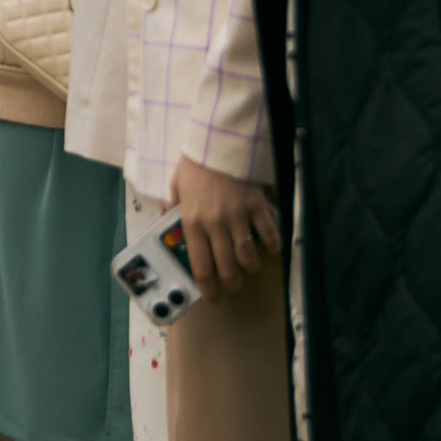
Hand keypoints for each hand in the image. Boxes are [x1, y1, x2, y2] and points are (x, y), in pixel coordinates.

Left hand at [172, 154, 280, 293]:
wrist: (219, 142)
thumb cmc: (195, 164)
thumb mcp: (176, 185)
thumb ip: (173, 206)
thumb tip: (168, 222)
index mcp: (192, 222)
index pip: (200, 266)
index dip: (208, 288)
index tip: (213, 299)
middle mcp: (215, 224)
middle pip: (227, 268)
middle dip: (232, 282)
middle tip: (234, 284)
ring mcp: (238, 217)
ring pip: (248, 257)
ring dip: (250, 267)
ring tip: (249, 266)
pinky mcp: (257, 207)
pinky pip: (269, 235)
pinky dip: (272, 246)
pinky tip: (269, 248)